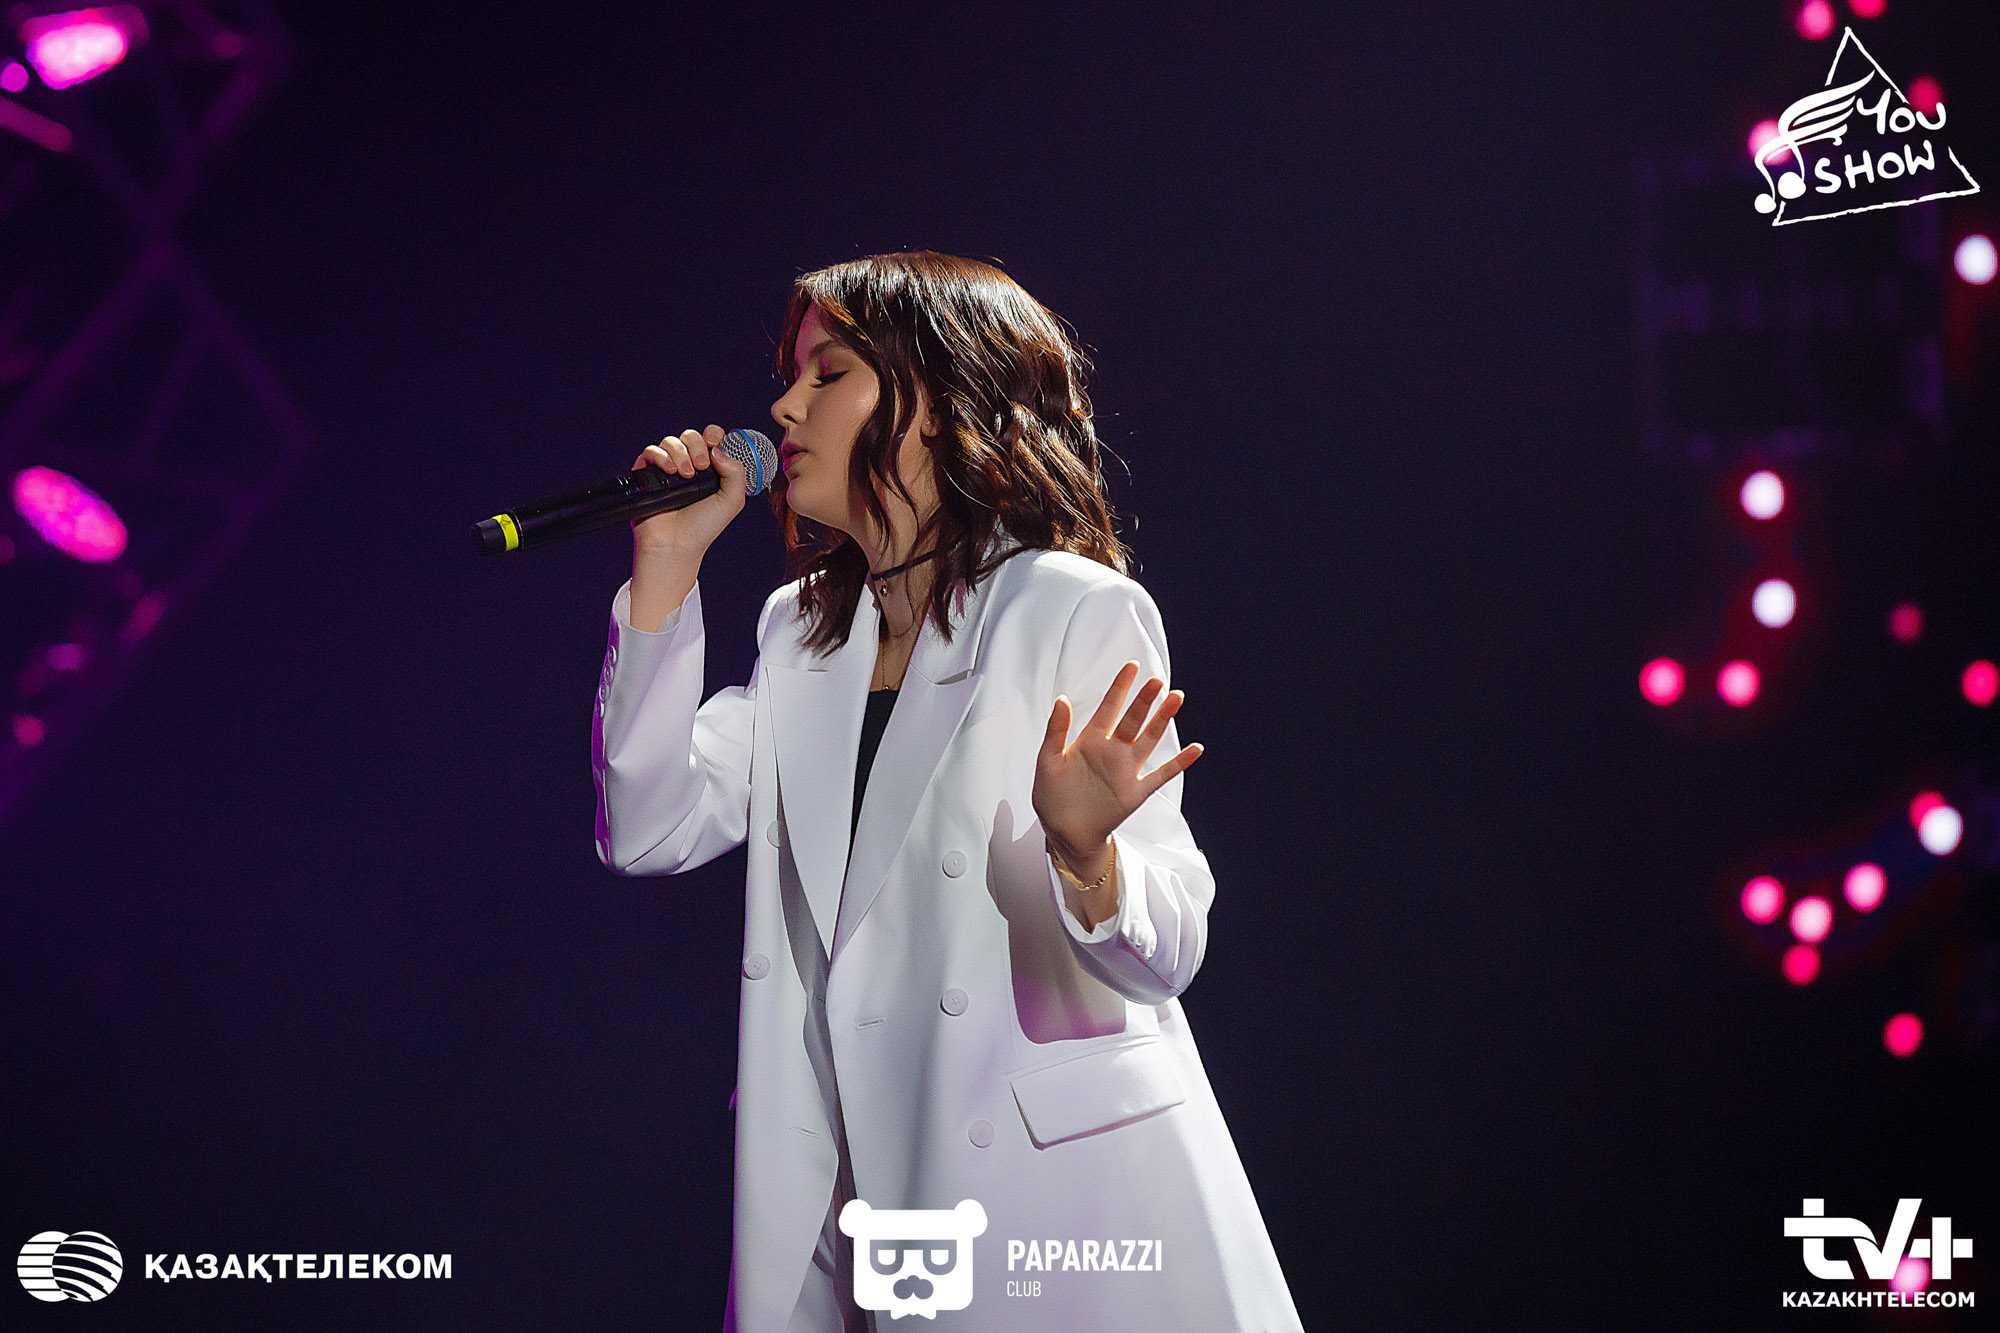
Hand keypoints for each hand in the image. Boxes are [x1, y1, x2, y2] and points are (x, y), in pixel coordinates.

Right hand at [630, 425, 746, 558]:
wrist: (675, 544)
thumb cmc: (703, 527)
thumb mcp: (732, 500)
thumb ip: (736, 473)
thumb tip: (719, 449)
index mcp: (710, 468)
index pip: (712, 438)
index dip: (714, 435)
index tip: (714, 445)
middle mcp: (688, 465)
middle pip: (691, 436)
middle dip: (698, 445)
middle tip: (701, 466)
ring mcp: (667, 468)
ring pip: (672, 441)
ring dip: (680, 453)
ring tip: (685, 476)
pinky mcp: (647, 473)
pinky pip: (651, 451)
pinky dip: (661, 456)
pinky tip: (669, 472)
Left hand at [1033, 660, 1203, 869]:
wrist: (1063, 832)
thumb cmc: (1051, 796)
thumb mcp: (1047, 761)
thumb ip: (1056, 731)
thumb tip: (1062, 699)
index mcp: (1090, 741)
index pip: (1108, 707)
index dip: (1119, 687)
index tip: (1132, 666)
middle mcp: (1112, 751)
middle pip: (1133, 720)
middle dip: (1145, 700)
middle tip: (1158, 680)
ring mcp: (1126, 770)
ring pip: (1149, 740)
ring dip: (1162, 721)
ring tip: (1176, 699)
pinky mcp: (1136, 792)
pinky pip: (1162, 775)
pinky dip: (1179, 763)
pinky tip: (1196, 749)